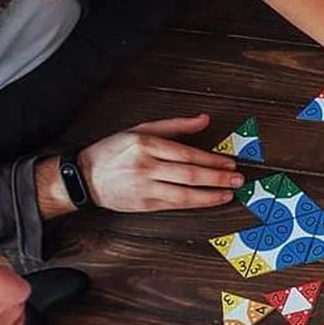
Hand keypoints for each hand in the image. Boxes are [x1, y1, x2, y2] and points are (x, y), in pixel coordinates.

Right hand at [78, 115, 243, 211]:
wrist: (85, 177)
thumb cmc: (114, 151)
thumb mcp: (141, 130)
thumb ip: (175, 125)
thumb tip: (204, 120)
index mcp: (146, 144)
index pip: (187, 154)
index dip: (212, 160)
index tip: (230, 162)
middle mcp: (146, 166)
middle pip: (190, 174)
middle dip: (218, 178)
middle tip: (238, 179)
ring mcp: (145, 187)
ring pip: (185, 193)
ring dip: (211, 195)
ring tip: (229, 193)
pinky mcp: (144, 204)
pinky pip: (176, 204)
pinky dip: (196, 203)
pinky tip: (210, 200)